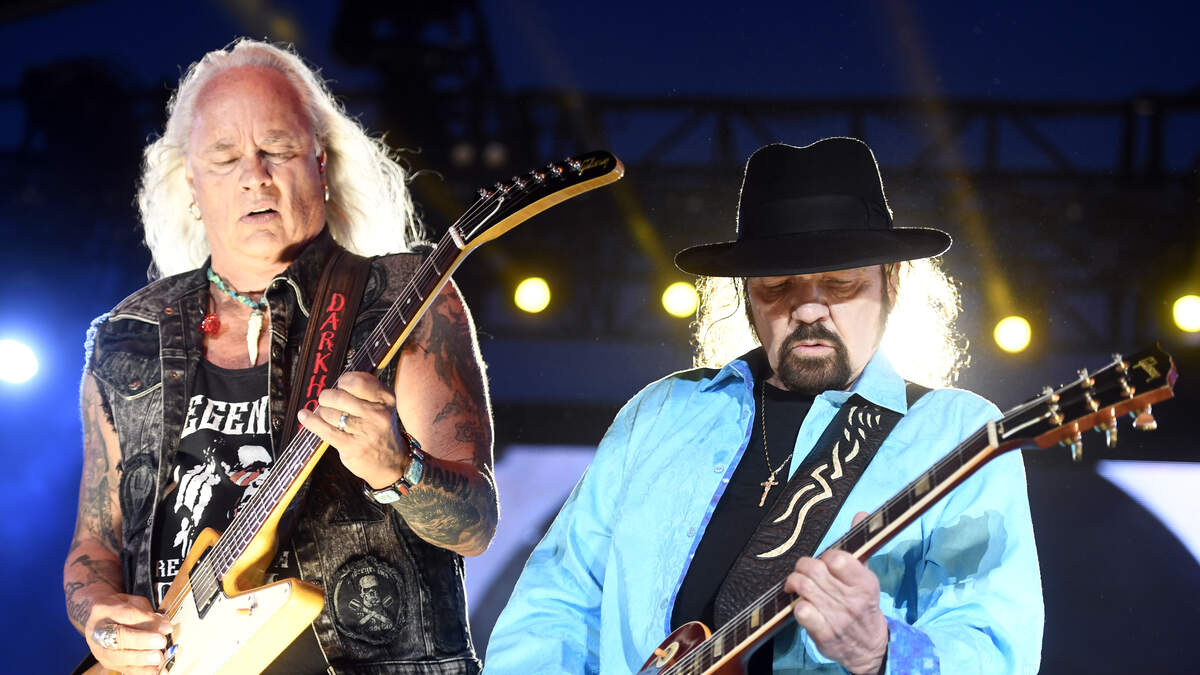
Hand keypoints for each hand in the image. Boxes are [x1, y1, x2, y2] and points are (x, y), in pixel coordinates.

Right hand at [85, 592, 170, 673]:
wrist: (98, 619)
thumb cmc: (120, 609)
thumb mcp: (134, 602)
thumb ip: (147, 613)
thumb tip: (164, 626)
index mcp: (104, 609)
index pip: (126, 615)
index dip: (147, 621)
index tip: (166, 626)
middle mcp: (97, 631)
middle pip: (119, 638)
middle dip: (141, 641)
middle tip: (160, 642)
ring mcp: (100, 649)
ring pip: (119, 657)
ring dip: (141, 659)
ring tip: (158, 657)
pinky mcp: (108, 663)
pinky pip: (125, 669)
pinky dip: (142, 671)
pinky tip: (156, 670)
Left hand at [297, 371, 409, 488]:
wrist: (390, 462)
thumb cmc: (380, 430)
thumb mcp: (383, 406)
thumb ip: (366, 390)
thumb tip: (336, 382)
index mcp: (386, 399)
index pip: (358, 382)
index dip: (343, 381)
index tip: (340, 385)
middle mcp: (378, 414)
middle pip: (339, 397)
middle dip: (326, 397)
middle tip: (326, 400)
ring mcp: (366, 432)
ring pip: (330, 413)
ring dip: (322, 412)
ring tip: (325, 415)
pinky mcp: (352, 447)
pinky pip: (325, 430)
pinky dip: (311, 421)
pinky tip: (304, 416)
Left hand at [783, 512, 888, 673]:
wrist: (870, 647)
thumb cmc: (863, 605)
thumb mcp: (866, 576)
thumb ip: (859, 547)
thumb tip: (860, 514)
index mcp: (865, 583)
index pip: (837, 558)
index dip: (825, 556)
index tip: (824, 562)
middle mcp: (852, 600)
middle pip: (813, 570)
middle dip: (802, 567)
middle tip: (803, 572)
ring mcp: (837, 618)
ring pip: (803, 587)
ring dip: (794, 583)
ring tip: (796, 586)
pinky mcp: (824, 634)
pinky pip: (800, 611)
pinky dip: (796, 606)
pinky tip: (801, 605)